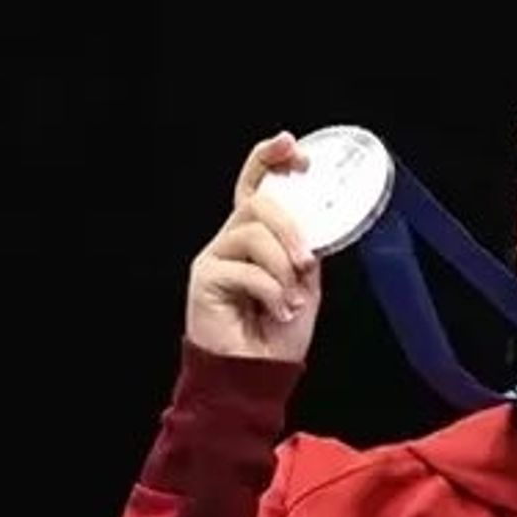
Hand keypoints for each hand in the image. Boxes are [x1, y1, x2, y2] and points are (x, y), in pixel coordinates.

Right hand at [184, 132, 322, 361]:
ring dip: (283, 265)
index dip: (268, 159)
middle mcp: (231, 238)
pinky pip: (244, 268)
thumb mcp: (305, 281)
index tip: (291, 144)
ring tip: (293, 297)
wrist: (259, 372)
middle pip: (258, 203)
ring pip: (253, 232)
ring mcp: (214, 256)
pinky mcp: (203, 277)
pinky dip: (272, 291)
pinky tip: (278, 311)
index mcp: (256, 235)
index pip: (255, 185)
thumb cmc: (280, 330)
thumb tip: (313, 224)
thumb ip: (305, 247)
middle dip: (291, 228)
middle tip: (307, 262)